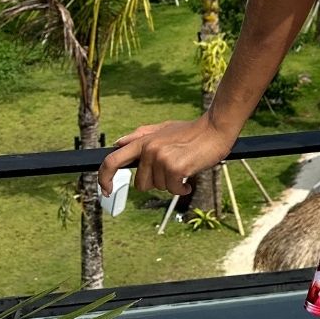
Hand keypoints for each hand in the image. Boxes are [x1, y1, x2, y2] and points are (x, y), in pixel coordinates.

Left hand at [97, 114, 232, 198]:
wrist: (215, 129)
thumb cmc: (191, 130)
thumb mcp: (163, 129)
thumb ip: (139, 136)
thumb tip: (117, 144)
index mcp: (143, 140)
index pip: (112, 160)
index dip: (104, 177)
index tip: (105, 190)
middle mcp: (149, 149)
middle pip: (140, 184)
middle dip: (156, 182)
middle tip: (172, 169)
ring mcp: (162, 158)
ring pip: (159, 187)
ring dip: (172, 183)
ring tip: (184, 167)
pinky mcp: (175, 167)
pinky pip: (174, 189)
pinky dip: (183, 188)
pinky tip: (190, 177)